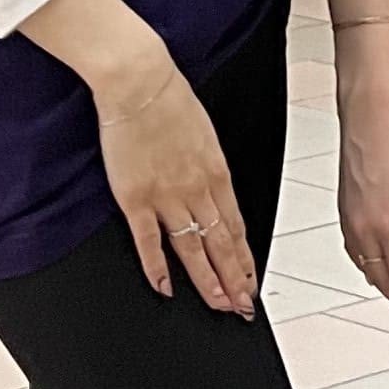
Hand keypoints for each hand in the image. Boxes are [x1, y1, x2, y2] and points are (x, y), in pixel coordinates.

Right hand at [86, 35, 256, 315]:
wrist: (140, 82)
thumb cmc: (170, 101)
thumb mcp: (204, 135)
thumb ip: (208, 167)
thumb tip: (211, 188)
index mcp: (217, 173)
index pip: (237, 226)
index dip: (246, 258)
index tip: (251, 280)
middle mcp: (198, 189)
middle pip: (222, 244)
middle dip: (236, 279)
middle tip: (243, 307)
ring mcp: (168, 196)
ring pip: (194, 249)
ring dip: (209, 281)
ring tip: (219, 305)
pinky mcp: (136, 197)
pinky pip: (149, 241)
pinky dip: (158, 268)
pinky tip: (166, 289)